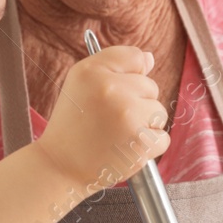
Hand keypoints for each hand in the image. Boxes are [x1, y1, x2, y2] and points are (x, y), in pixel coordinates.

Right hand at [36, 45, 168, 189]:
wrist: (60, 166)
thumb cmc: (73, 125)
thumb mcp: (81, 84)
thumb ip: (114, 65)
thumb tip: (149, 58)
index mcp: (92, 70)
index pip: (135, 57)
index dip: (130, 75)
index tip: (114, 91)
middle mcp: (110, 88)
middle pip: (150, 86)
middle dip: (136, 103)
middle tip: (109, 120)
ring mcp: (128, 114)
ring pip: (159, 112)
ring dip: (144, 125)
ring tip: (117, 135)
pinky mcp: (140, 141)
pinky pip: (162, 138)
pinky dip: (148, 147)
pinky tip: (125, 149)